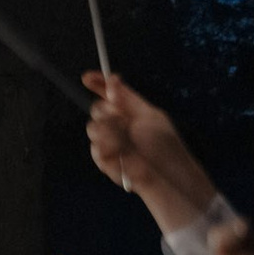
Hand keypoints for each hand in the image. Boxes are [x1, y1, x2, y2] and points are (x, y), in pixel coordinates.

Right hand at [82, 74, 216, 216]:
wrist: (167, 176)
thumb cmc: (165, 146)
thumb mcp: (150, 116)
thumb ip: (128, 99)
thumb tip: (112, 80)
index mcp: (130, 111)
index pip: (109, 94)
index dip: (98, 84)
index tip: (86, 78)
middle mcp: (117, 125)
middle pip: (97, 109)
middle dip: (107, 112)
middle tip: (121, 121)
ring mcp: (110, 142)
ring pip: (93, 128)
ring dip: (110, 134)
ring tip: (127, 146)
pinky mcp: (105, 161)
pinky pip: (96, 149)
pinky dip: (111, 151)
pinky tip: (124, 158)